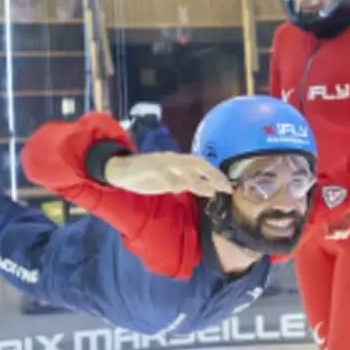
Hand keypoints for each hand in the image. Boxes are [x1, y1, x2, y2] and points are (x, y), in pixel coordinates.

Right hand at [104, 152, 233, 197]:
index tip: (228, 186)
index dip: (216, 173)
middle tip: (225, 188)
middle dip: (213, 174)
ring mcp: (162, 163)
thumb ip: (186, 182)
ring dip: (199, 179)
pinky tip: (182, 188)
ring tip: (211, 190)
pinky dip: (174, 181)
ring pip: (184, 167)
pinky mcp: (151, 169)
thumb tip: (206, 188)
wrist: (121, 169)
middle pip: (198, 163)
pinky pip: (165, 174)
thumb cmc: (146, 175)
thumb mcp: (169, 180)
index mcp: (178, 161)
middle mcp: (173, 159)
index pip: (202, 163)